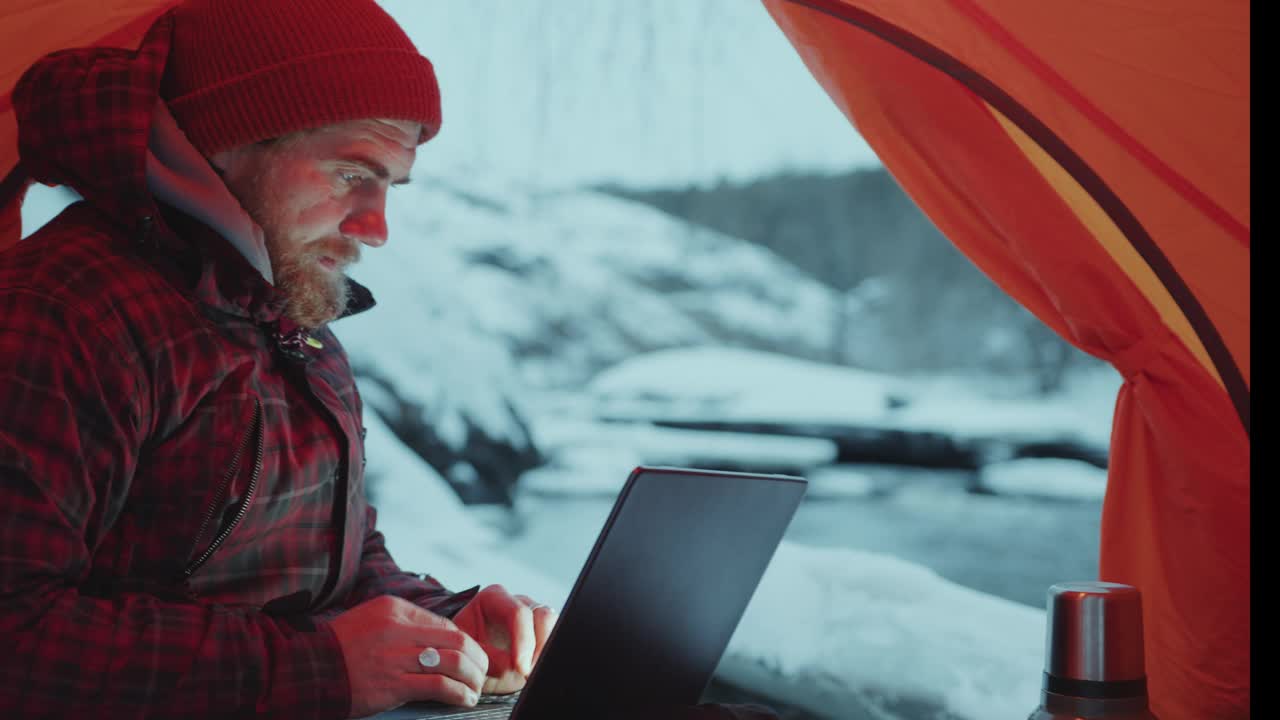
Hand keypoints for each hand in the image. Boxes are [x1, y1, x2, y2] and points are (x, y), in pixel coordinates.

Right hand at [329, 595, 489, 717]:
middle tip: (483, 671)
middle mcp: (398, 629)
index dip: (467, 642)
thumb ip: (404, 623)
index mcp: (394, 609)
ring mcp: (395, 657)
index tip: (475, 655)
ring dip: (472, 677)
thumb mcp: (372, 619)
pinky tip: (464, 699)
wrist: (308, 670)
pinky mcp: (392, 685)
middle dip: (478, 658)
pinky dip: (458, 694)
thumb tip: (442, 638)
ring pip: (453, 662)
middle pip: (457, 641)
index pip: (445, 624)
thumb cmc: (341, 647)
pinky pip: (438, 686)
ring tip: (475, 688)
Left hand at [451, 584, 557, 694]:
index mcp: (494, 598)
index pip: (518, 613)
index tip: (520, 667)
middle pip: (543, 615)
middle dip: (538, 646)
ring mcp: (532, 615)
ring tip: (530, 674)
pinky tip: (534, 672)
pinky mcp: (541, 633)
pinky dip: (547, 657)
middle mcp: (517, 602)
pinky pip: (554, 641)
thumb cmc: (463, 650)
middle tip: (527, 672)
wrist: (464, 657)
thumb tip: (510, 665)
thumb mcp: (466, 653)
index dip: (523, 641)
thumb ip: (486, 656)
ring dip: (545, 652)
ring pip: (554, 626)